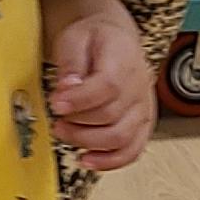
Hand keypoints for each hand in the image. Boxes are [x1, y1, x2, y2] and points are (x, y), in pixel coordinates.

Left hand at [46, 2, 155, 171]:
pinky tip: (88, 160)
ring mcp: (142, 108)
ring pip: (120, 137)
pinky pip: (132, 150)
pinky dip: (111, 161)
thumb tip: (67, 89)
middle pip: (111, 116)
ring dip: (88, 143)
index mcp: (124, 59)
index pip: (108, 86)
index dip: (80, 100)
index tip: (56, 104)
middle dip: (77, 123)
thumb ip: (70, 64)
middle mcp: (138, 86)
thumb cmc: (93, 38)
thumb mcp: (74, 39)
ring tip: (65, 134)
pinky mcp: (141, 124)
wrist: (113, 39)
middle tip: (56, 120)